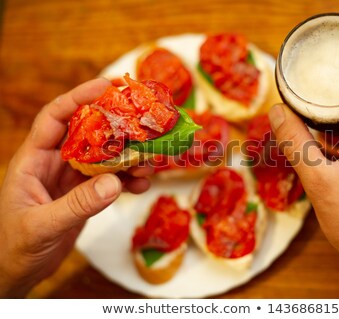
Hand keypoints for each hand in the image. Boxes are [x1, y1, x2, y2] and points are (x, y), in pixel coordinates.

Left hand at [0, 78, 152, 296]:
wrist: (16, 272)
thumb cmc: (14, 246)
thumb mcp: (42, 225)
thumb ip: (77, 205)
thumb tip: (113, 183)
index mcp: (33, 160)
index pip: (55, 117)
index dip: (79, 97)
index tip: (107, 86)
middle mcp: (55, 163)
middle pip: (88, 132)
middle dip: (116, 124)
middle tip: (143, 119)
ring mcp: (72, 179)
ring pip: (105, 157)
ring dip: (128, 157)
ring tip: (149, 161)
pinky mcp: (85, 194)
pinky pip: (111, 180)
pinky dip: (128, 180)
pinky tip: (142, 185)